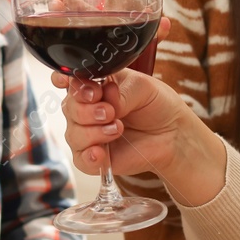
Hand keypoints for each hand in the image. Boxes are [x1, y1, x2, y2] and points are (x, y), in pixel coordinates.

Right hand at [57, 68, 190, 179]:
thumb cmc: (156, 105)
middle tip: (110, 112)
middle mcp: (85, 109)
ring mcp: (87, 134)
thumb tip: (106, 102)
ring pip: (73, 133)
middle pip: (69, 107)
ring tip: (118, 129)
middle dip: (87, 109)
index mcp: (93, 85)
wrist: (173, 133)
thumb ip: (120, 92)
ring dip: (94, 131)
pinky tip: (101, 152)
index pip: (66, 80)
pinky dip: (89, 155)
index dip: (66, 82)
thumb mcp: (142, 87)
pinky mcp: (94, 158)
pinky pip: (80, 159)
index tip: (89, 90)